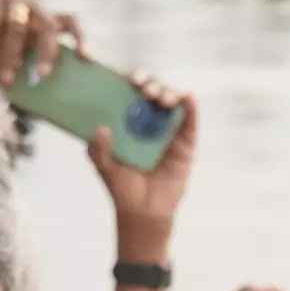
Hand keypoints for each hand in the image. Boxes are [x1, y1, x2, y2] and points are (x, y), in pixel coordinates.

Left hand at [91, 73, 201, 251]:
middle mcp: (150, 121)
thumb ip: (98, 150)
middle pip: (153, 92)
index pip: (131, 93)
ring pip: (172, 103)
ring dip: (168, 93)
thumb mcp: (105, 168)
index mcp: (129, 121)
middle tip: (143, 88)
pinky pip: (190, 121)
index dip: (131, 80)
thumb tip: (100, 129)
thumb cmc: (123, 188)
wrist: (144, 212)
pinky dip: (191, 108)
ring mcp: (169, 130)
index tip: (127, 77)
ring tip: (160, 98)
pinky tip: (188, 98)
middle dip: (150, 84)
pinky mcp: (186, 143)